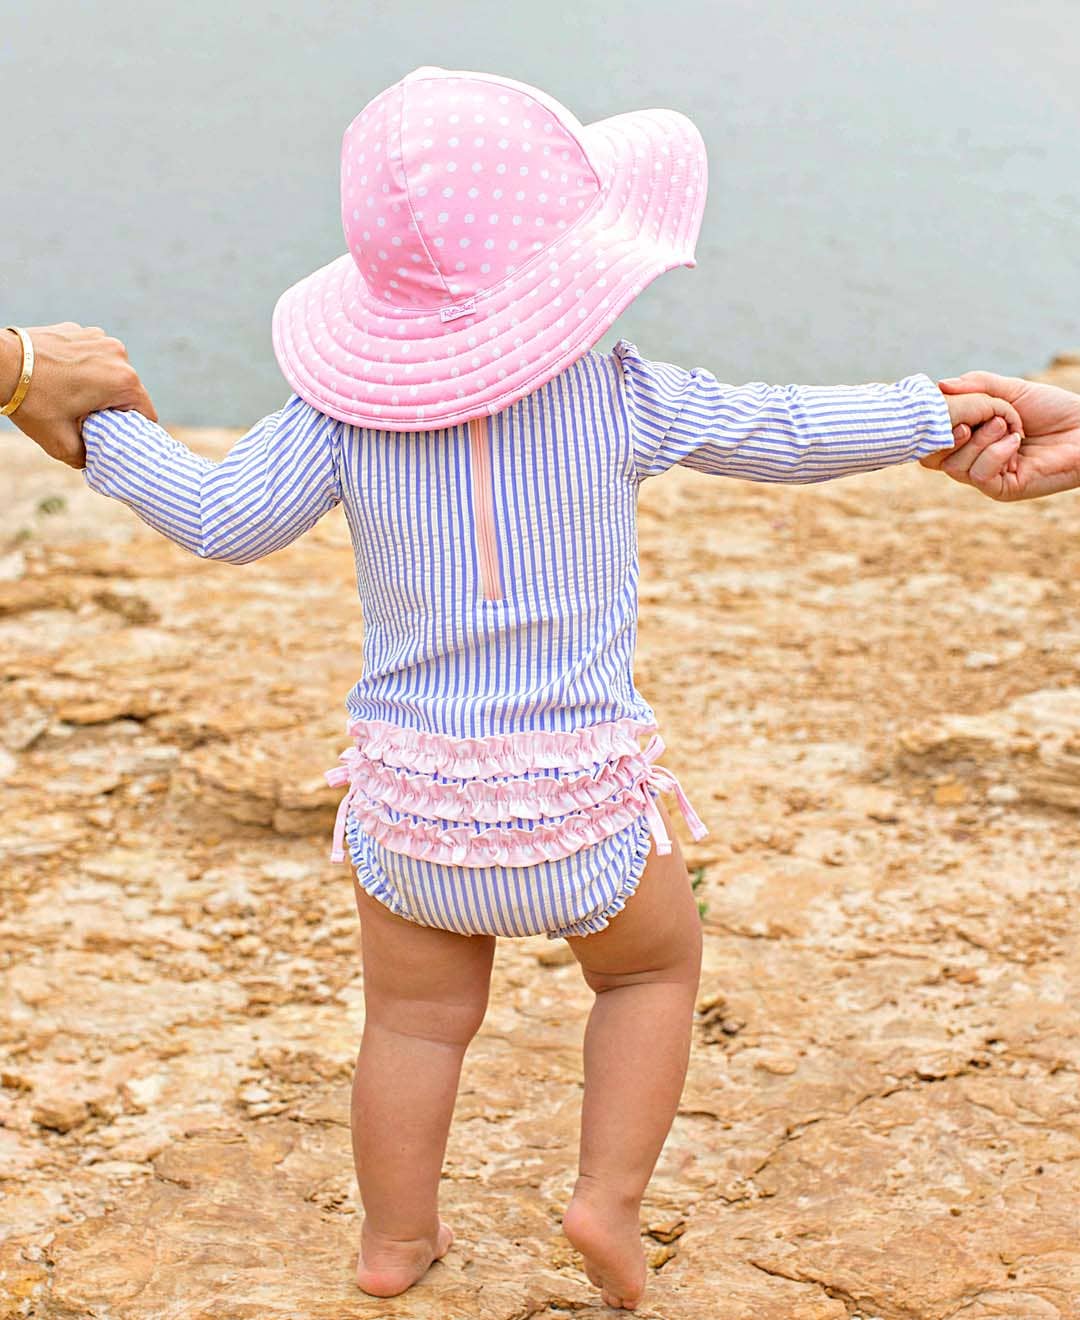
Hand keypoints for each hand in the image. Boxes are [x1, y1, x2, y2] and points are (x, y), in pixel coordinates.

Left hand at [2, 323, 157, 469]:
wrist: (0, 364)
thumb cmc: (33, 402)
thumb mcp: (62, 444)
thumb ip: (88, 458)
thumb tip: (96, 460)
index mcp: (124, 382)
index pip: (146, 414)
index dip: (134, 430)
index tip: (116, 435)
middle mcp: (119, 355)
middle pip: (129, 392)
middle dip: (114, 407)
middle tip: (89, 419)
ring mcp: (99, 338)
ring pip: (111, 372)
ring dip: (100, 385)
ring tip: (73, 396)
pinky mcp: (81, 331)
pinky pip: (93, 356)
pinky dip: (84, 367)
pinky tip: (62, 377)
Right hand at [926, 372, 1079, 500]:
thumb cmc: (1053, 409)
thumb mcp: (1010, 391)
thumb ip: (977, 386)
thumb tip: (940, 385)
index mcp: (970, 439)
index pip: (932, 441)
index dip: (931, 426)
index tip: (943, 407)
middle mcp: (974, 460)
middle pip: (934, 458)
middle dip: (949, 434)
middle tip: (970, 420)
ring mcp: (987, 476)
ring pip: (955, 467)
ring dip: (979, 441)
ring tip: (1006, 425)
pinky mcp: (1003, 490)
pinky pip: (979, 476)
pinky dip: (994, 454)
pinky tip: (1015, 441)